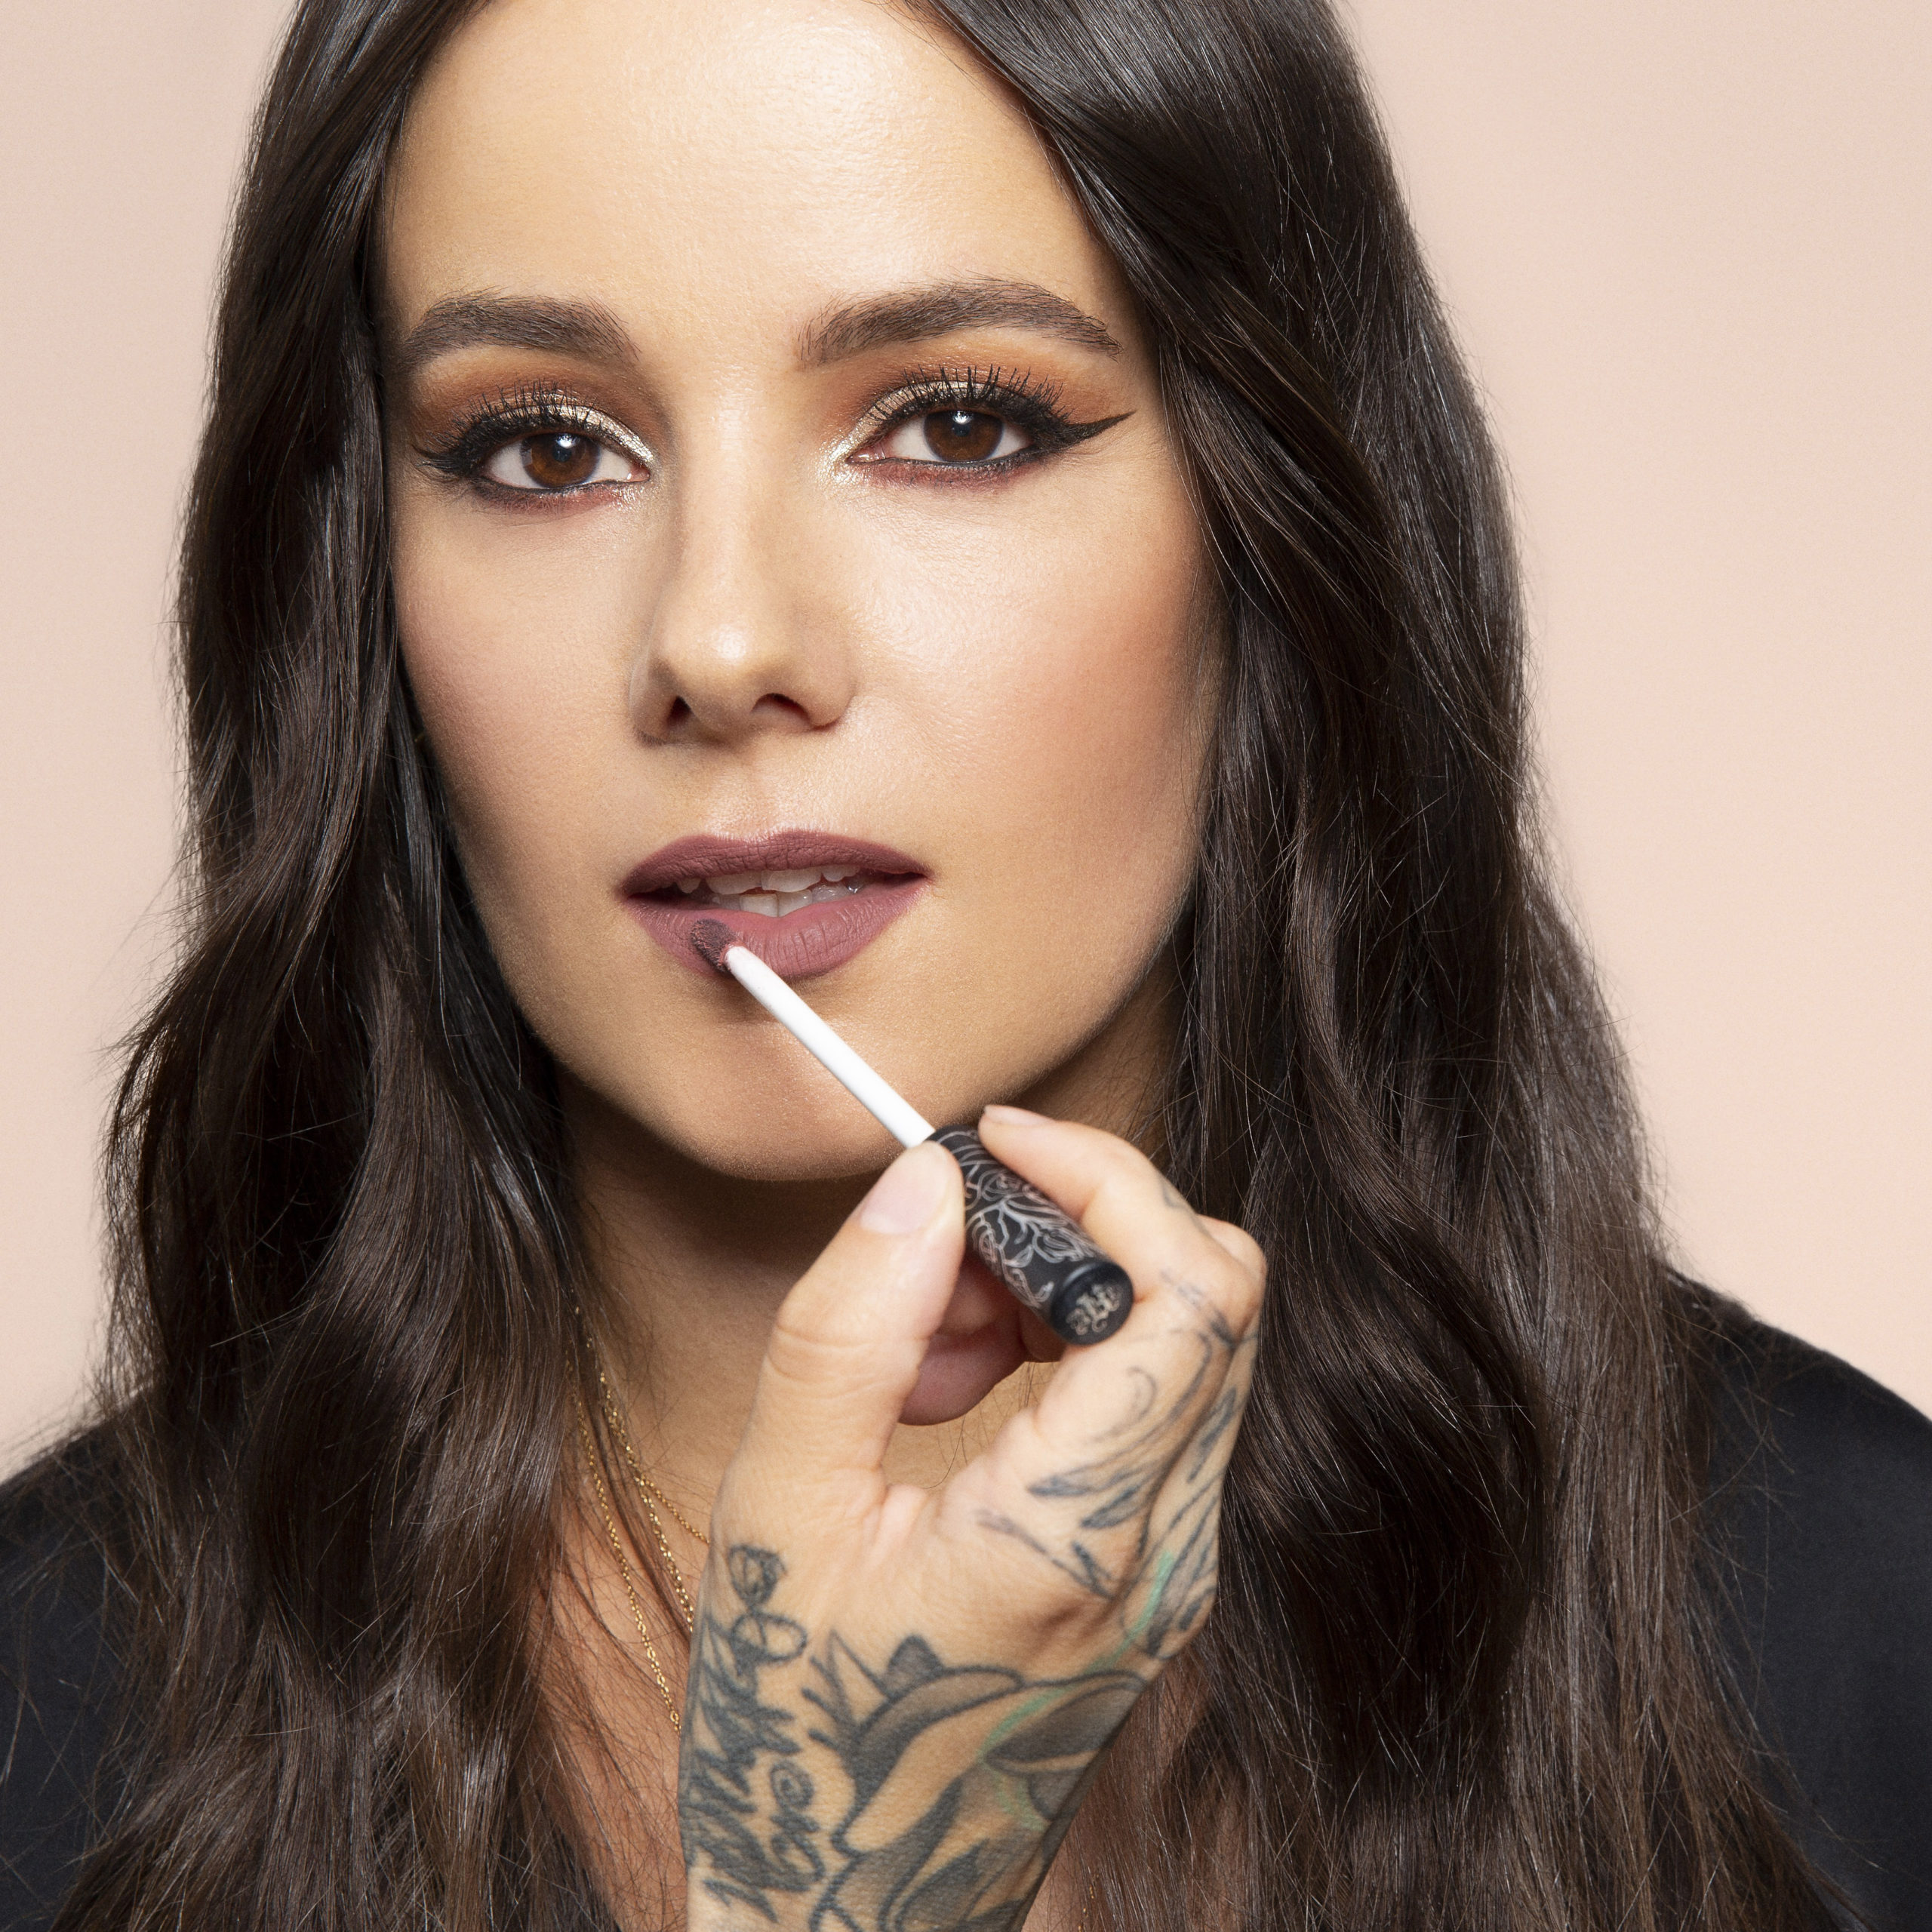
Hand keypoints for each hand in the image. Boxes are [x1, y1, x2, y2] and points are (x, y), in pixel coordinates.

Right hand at [678, 1109, 1264, 1931]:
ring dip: (1068, 1288)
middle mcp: (1169, 1550)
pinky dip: (1071, 1353)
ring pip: (1191, 1339)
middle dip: (1080, 1223)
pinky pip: (1156, 1404)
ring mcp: (1179, 1568)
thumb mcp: (777, 1512)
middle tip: (940, 1258)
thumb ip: (852, 1332)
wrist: (855, 1903)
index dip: (1107, 1176)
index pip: (1195, 1292)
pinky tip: (960, 1399)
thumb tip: (928, 1181)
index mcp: (1081, 1535)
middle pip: (1215, 1296)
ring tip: (929, 1351)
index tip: (997, 1141)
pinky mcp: (1160, 1571)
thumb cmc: (796, 1729)